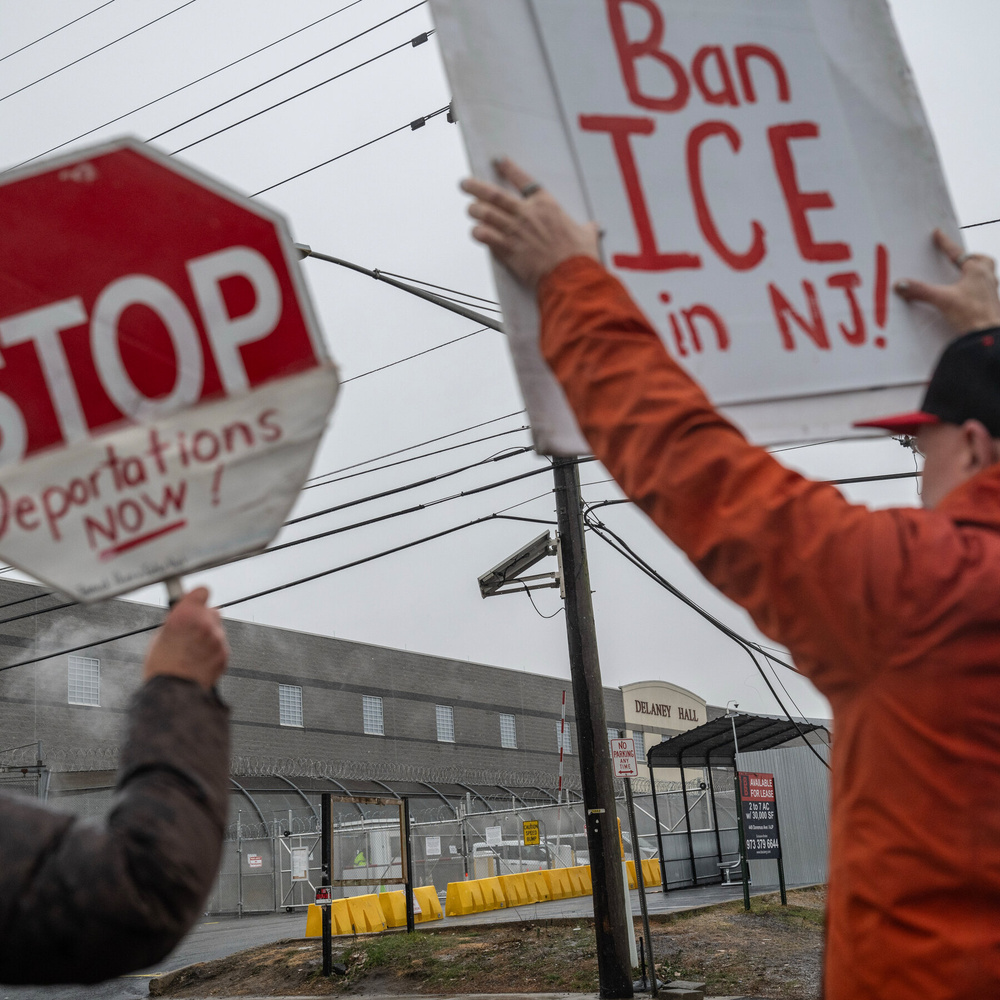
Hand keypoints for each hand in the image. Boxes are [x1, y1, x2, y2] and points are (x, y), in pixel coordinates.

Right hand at [144, 587, 228, 690]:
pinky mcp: (225, 654)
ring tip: (192, 651)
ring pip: (217, 630)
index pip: (202, 591)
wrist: (174, 695)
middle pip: (211, 611)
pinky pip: (221, 646)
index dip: (197, 597)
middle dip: (203, 619)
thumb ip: (178, 621)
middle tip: (190, 632)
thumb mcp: (161, 636)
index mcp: (185, 615)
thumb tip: (184, 614)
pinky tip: (199, 660)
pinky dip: (213, 651)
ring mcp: (217, 639)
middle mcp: (205, 623)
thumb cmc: (162, 668)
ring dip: (209, 636)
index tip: (195, 599)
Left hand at [460, 158, 599, 287]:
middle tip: (465, 184)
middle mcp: (527, 214)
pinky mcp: (508, 250)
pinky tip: (475, 232)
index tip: (498, 160)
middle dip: (476, 187)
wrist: (571, 276)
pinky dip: (478, 233)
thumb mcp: (587, 236)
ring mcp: (515, 232)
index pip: (523, 180)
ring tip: (470, 209)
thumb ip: (587, 229)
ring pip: (486, 214)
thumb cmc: (579, 256)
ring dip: (475, 211)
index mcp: (546, 205)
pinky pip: (486, 236)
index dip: (509, 169)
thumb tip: (594, 228)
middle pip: (495, 195)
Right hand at [895, 228, 999, 333]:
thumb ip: (920, 290)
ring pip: (985, 274)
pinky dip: (974, 288)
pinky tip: (965, 296)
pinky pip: (983, 290)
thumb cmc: (972, 314)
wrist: (987, 336)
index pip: (957, 253)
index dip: (945, 243)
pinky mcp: (989, 304)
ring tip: (961, 277)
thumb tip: (901, 284)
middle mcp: (987, 278)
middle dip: (970, 258)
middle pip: (981, 260)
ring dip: (974, 272)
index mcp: (977, 271)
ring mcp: (990, 291)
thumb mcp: (942, 299)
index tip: (938, 234)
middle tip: (959, 259)